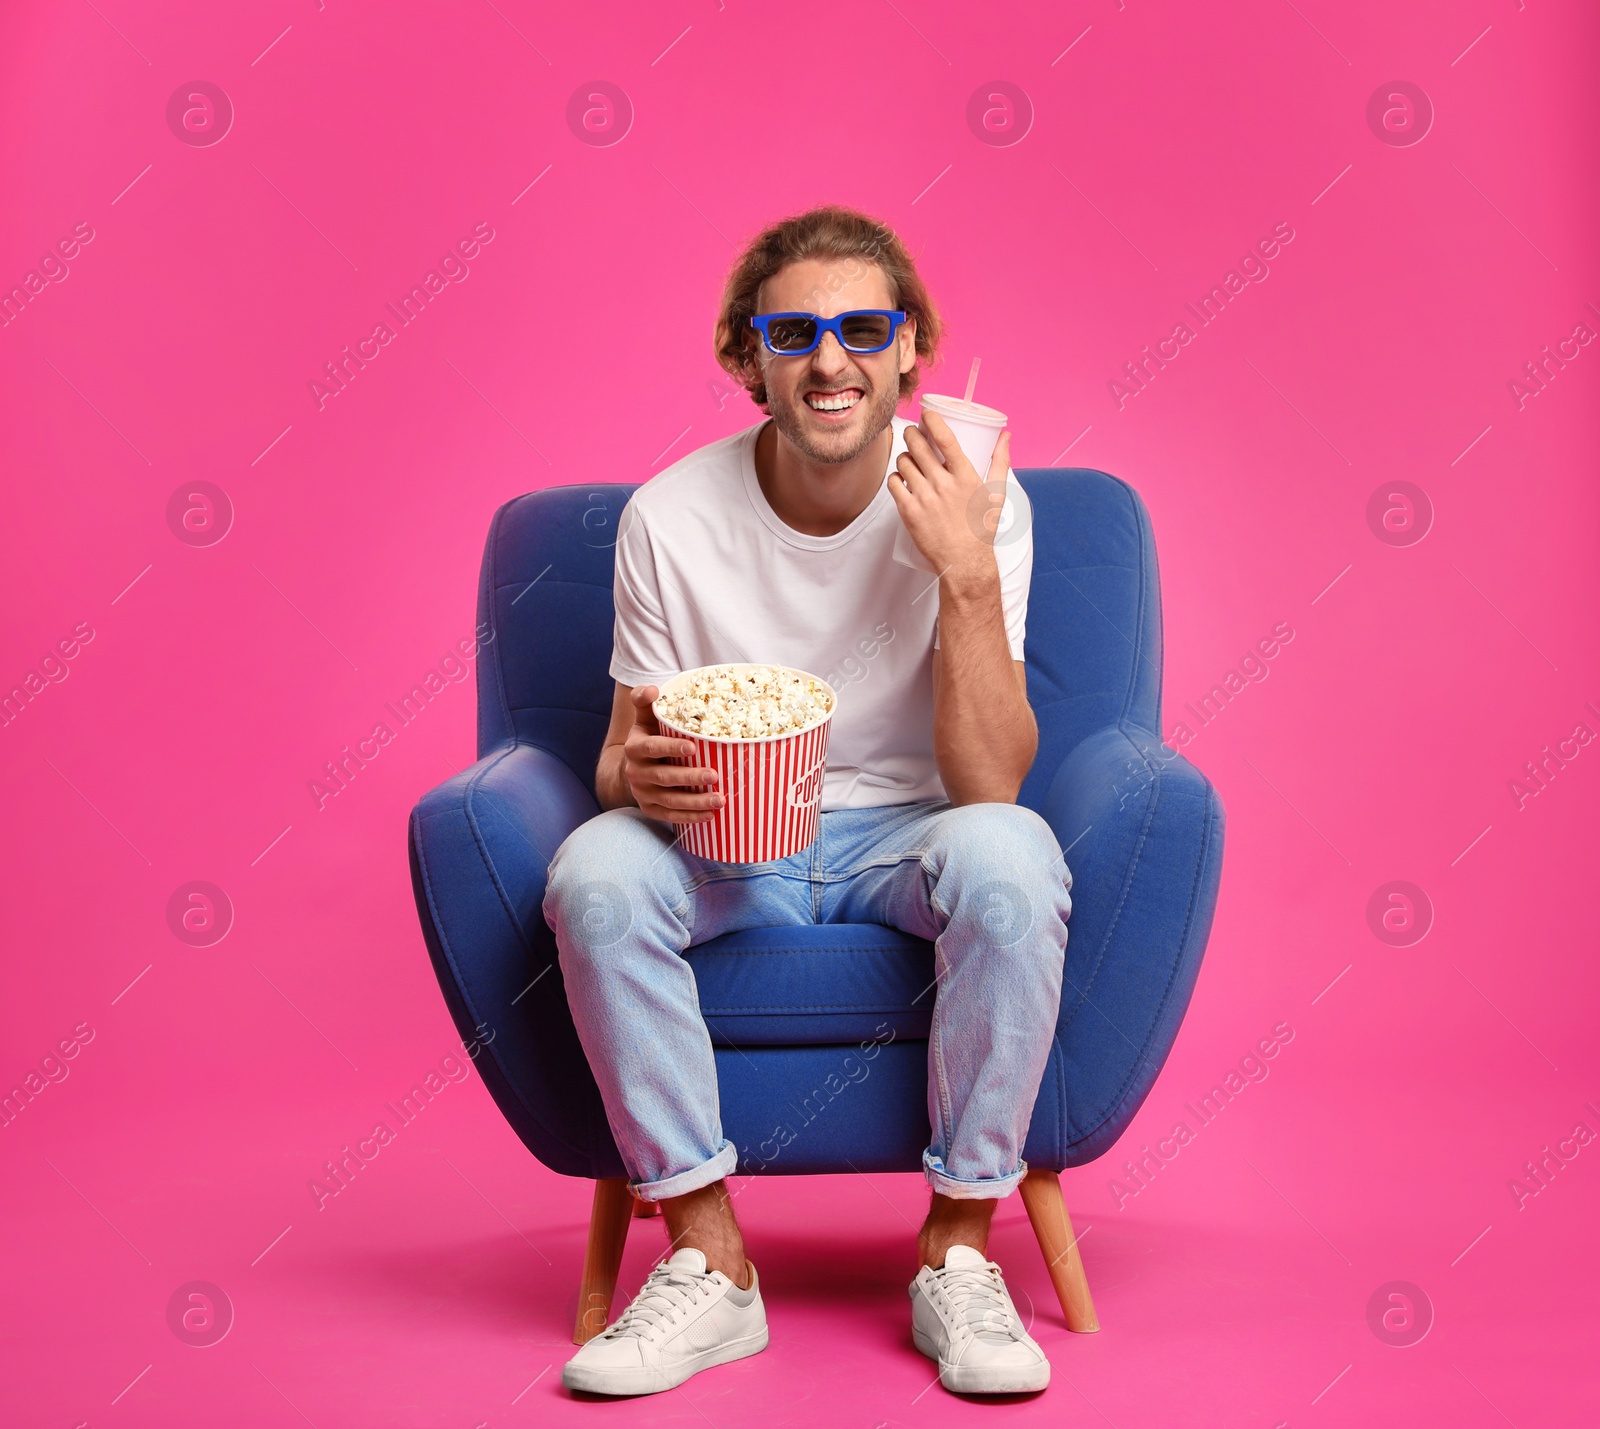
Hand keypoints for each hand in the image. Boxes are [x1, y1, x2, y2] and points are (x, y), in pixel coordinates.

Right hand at [623, 685, 724, 823]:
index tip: (693, 746)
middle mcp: (636, 772)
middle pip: (665, 777)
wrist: (633, 767)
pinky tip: (710, 815)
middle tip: (715, 775)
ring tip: (720, 800)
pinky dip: (691, 817)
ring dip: (696, 802)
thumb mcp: (644, 718)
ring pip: (670, 800)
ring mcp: (643, 793)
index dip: (671, 747)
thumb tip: (652, 689)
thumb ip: (645, 700)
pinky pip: (671, 816)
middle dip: (690, 777)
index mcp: (635, 748)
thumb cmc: (649, 737)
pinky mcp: (650, 809)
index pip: (652, 748)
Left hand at [888, 409, 1011, 581]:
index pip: (945, 438)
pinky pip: (893, 484)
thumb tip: (1006, 435)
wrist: (964, 563)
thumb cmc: (981, 529)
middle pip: (917, 446)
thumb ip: (1001, 461)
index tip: (926, 413)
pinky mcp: (909, 512)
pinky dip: (896, 478)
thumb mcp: (996, 493)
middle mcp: (943, 485)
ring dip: (905, 456)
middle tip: (913, 434)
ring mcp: (924, 498)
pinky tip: (902, 479)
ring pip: (903, 463)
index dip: (932, 420)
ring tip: (910, 460)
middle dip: (912, 433)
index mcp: (966, 476)